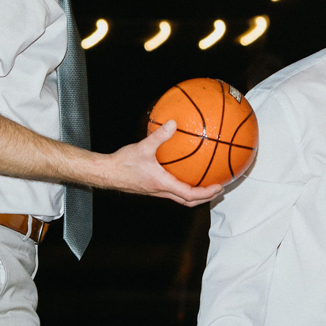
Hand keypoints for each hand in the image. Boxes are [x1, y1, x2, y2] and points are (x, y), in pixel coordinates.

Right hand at [105, 121, 223, 206]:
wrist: (107, 173)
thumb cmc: (123, 164)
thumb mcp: (143, 147)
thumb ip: (159, 136)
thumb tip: (174, 123)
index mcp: (163, 184)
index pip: (189, 195)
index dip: (206, 193)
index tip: (219, 186)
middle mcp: (162, 191)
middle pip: (188, 201)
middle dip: (206, 197)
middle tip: (218, 189)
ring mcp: (157, 191)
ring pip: (180, 198)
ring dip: (195, 194)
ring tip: (206, 183)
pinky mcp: (152, 187)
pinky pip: (172, 190)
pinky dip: (183, 185)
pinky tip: (183, 171)